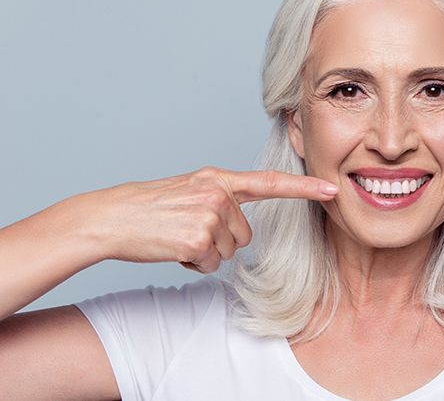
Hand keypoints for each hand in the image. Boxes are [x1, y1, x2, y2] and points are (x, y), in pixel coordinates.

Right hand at [71, 166, 336, 272]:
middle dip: (221, 240)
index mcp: (218, 179)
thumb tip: (242, 226)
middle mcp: (218, 193)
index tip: (332, 189)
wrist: (111, 217)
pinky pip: (212, 264)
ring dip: (206, 253)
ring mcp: (210, 215)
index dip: (304, 188)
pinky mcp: (199, 239)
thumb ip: (221, 198)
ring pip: (229, 251)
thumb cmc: (150, 208)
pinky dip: (194, 264)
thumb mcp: (190, 190)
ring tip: (178, 236)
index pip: (269, 183)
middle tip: (187, 230)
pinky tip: (173, 248)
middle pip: (245, 234)